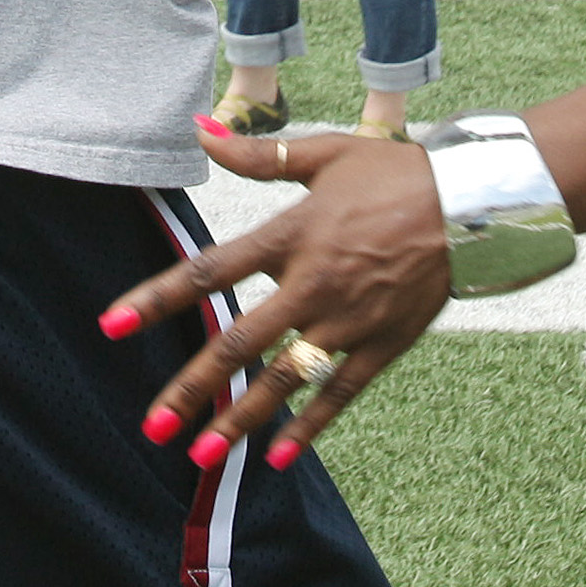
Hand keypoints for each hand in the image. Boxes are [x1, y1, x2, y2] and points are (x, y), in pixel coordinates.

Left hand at [102, 119, 452, 467]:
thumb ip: (258, 154)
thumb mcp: (324, 154)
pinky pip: (339, 392)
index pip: (210, 272)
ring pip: (285, 378)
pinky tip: (276, 456)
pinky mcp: (384, 343)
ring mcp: (350, 319)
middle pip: (241, 341)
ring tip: (201, 454)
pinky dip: (308, 425)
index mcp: (292, 235)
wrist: (474, 202)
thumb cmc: (394, 172)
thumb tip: (200, 130)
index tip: (112, 326)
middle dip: (193, 387)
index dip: (157, 299)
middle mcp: (314, 283)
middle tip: (153, 424)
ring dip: (241, 418)